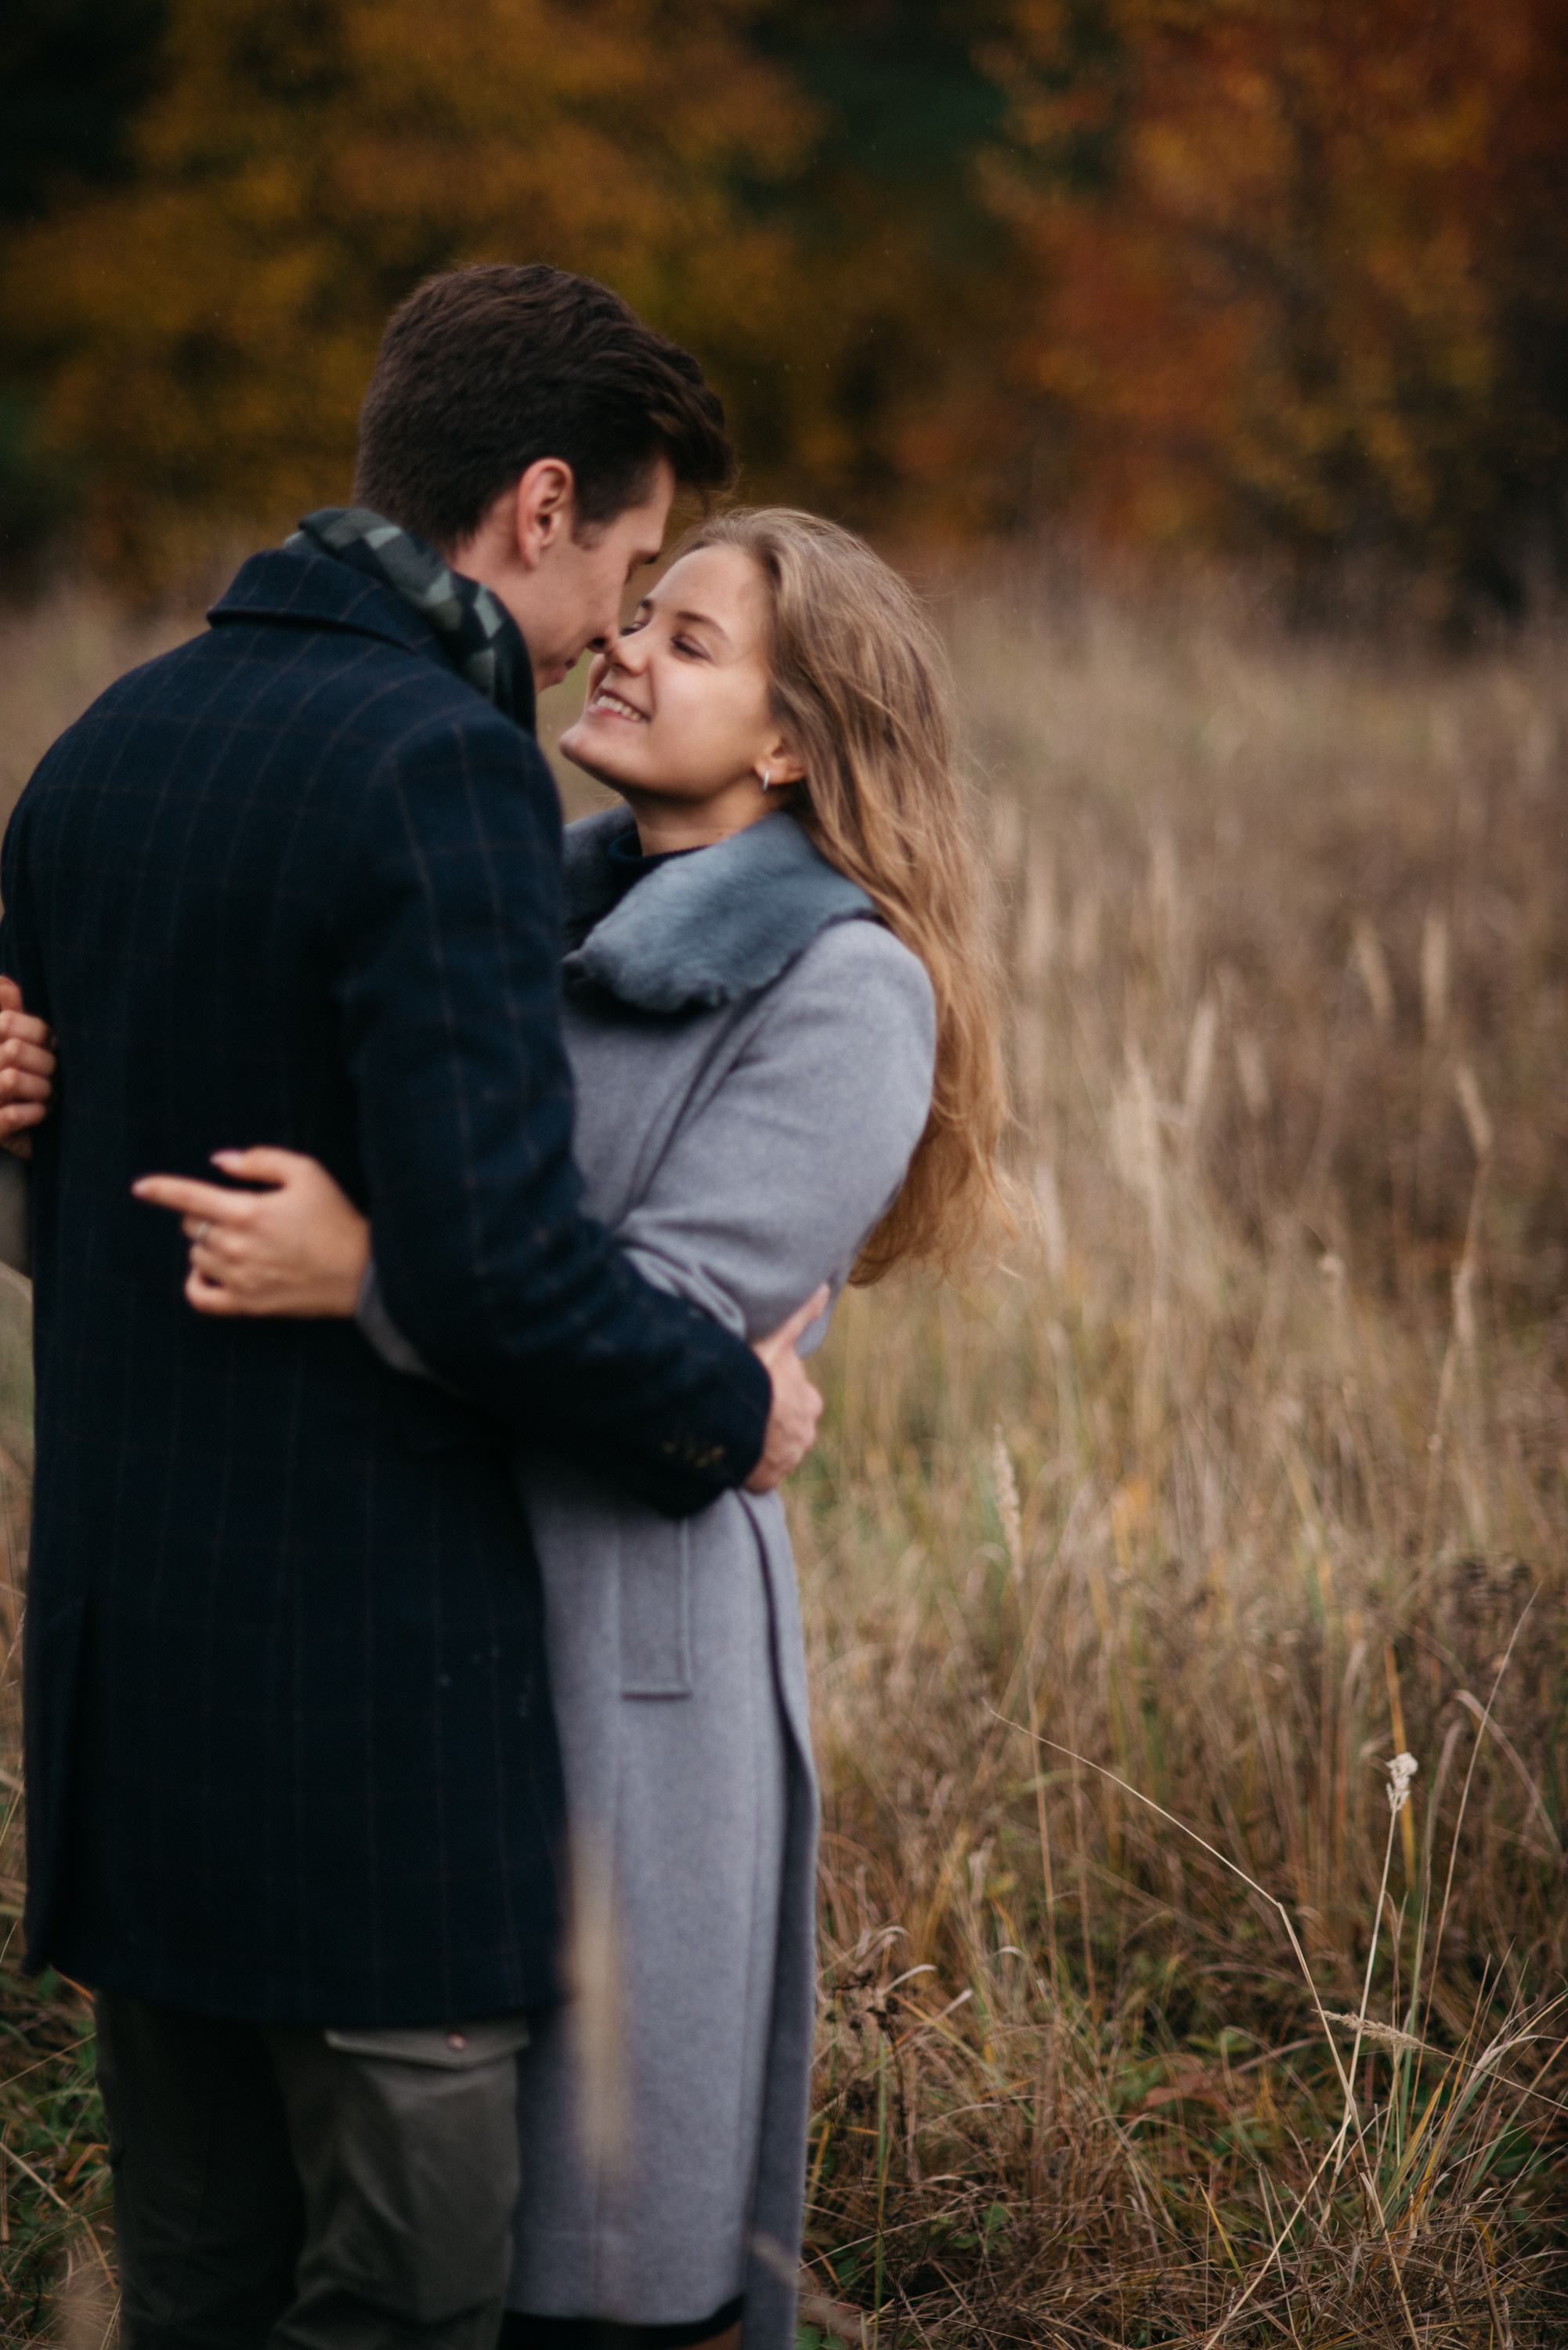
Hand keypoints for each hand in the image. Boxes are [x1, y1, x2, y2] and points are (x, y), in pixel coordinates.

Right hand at [0, 977, 56, 1157]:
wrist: (8, 1130)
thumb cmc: (13, 1084)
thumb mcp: (6, 1041)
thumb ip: (4, 1010)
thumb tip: (5, 982)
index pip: (7, 1021)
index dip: (38, 1031)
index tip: (49, 1045)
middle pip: (14, 1050)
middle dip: (45, 1063)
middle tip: (53, 1075)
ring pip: (11, 1080)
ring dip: (42, 1089)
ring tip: (48, 1095)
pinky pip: (10, 1117)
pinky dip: (34, 1113)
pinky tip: (41, 1113)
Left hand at [131, 1147, 370, 1317]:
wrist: (361, 1273)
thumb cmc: (336, 1218)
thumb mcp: (308, 1173)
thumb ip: (260, 1160)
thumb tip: (219, 1161)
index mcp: (248, 1211)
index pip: (187, 1197)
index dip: (159, 1189)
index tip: (140, 1187)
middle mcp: (237, 1247)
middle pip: (192, 1225)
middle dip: (203, 1212)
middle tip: (236, 1210)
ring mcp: (239, 1279)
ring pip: (196, 1255)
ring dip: (206, 1243)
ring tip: (236, 1238)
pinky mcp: (247, 1305)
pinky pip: (200, 1298)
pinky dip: (195, 1282)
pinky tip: (206, 1271)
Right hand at [744, 1285, 829, 1492]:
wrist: (723, 1418)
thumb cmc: (752, 1374)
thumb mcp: (776, 1337)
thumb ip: (801, 1315)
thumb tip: (824, 1287)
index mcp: (809, 1404)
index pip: (799, 1398)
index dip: (777, 1389)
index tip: (757, 1382)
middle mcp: (802, 1437)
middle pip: (786, 1427)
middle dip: (769, 1420)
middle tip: (741, 1406)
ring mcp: (783, 1462)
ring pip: (772, 1451)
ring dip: (756, 1443)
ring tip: (730, 1427)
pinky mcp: (763, 1482)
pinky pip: (756, 1475)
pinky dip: (744, 1466)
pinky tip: (728, 1449)